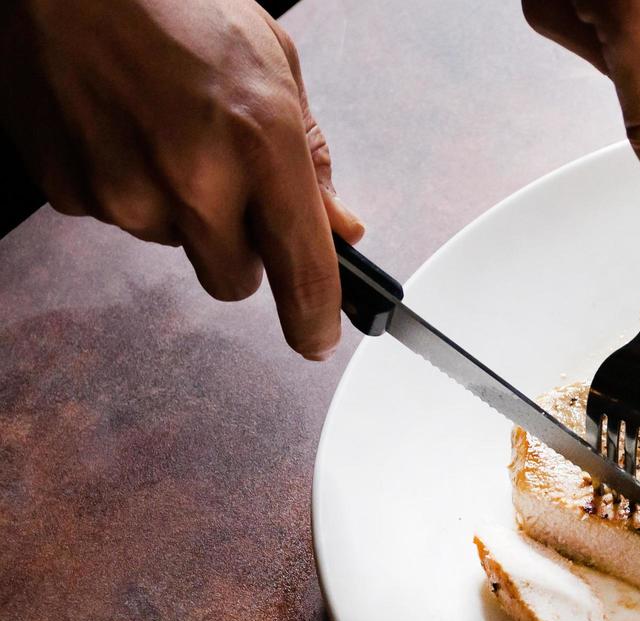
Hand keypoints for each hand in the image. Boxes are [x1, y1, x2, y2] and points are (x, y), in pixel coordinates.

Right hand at [0, 0, 363, 359]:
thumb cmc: (173, 1)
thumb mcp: (274, 66)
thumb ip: (311, 158)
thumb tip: (338, 225)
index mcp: (263, 143)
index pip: (305, 271)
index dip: (316, 319)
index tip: (319, 338)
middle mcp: (197, 178)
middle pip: (235, 281)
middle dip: (242, 252)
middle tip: (231, 189)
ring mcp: (127, 189)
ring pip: (175, 247)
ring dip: (181, 212)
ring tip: (168, 135)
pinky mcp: (72, 189)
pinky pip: (117, 219)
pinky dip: (128, 188)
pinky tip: (124, 131)